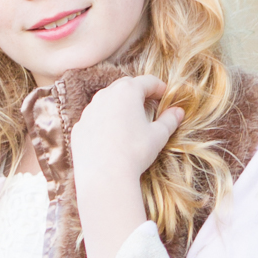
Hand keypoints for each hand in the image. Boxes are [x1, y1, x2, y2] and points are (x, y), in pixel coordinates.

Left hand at [68, 76, 184, 257]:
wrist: (104, 176)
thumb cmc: (136, 152)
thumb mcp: (158, 135)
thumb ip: (169, 120)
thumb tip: (179, 112)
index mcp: (127, 92)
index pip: (147, 81)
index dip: (159, 87)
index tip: (166, 95)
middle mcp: (105, 95)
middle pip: (125, 86)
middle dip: (138, 92)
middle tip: (149, 104)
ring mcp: (89, 110)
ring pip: (106, 100)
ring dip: (119, 105)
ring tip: (130, 120)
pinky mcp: (79, 126)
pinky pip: (94, 118)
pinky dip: (104, 122)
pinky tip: (111, 137)